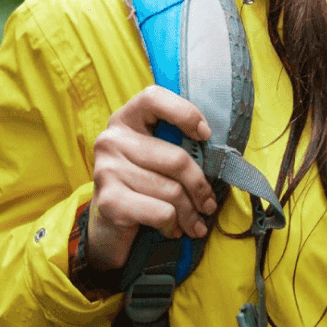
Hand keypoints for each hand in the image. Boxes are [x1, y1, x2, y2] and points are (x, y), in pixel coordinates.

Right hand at [88, 86, 217, 269]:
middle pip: (176, 159)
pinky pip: (160, 212)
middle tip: (210, 205)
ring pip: (171, 191)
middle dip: (200, 187)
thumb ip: (179, 145)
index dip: (185, 113)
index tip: (205, 136)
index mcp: (127, 119)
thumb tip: (221, 158)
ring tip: (195, 222)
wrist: (109, 223)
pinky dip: (173, 224)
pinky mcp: (107, 200)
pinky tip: (173, 229)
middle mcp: (111, 139)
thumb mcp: (158, 155)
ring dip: (190, 213)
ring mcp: (106, 169)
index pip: (154, 98)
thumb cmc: (144, 182)